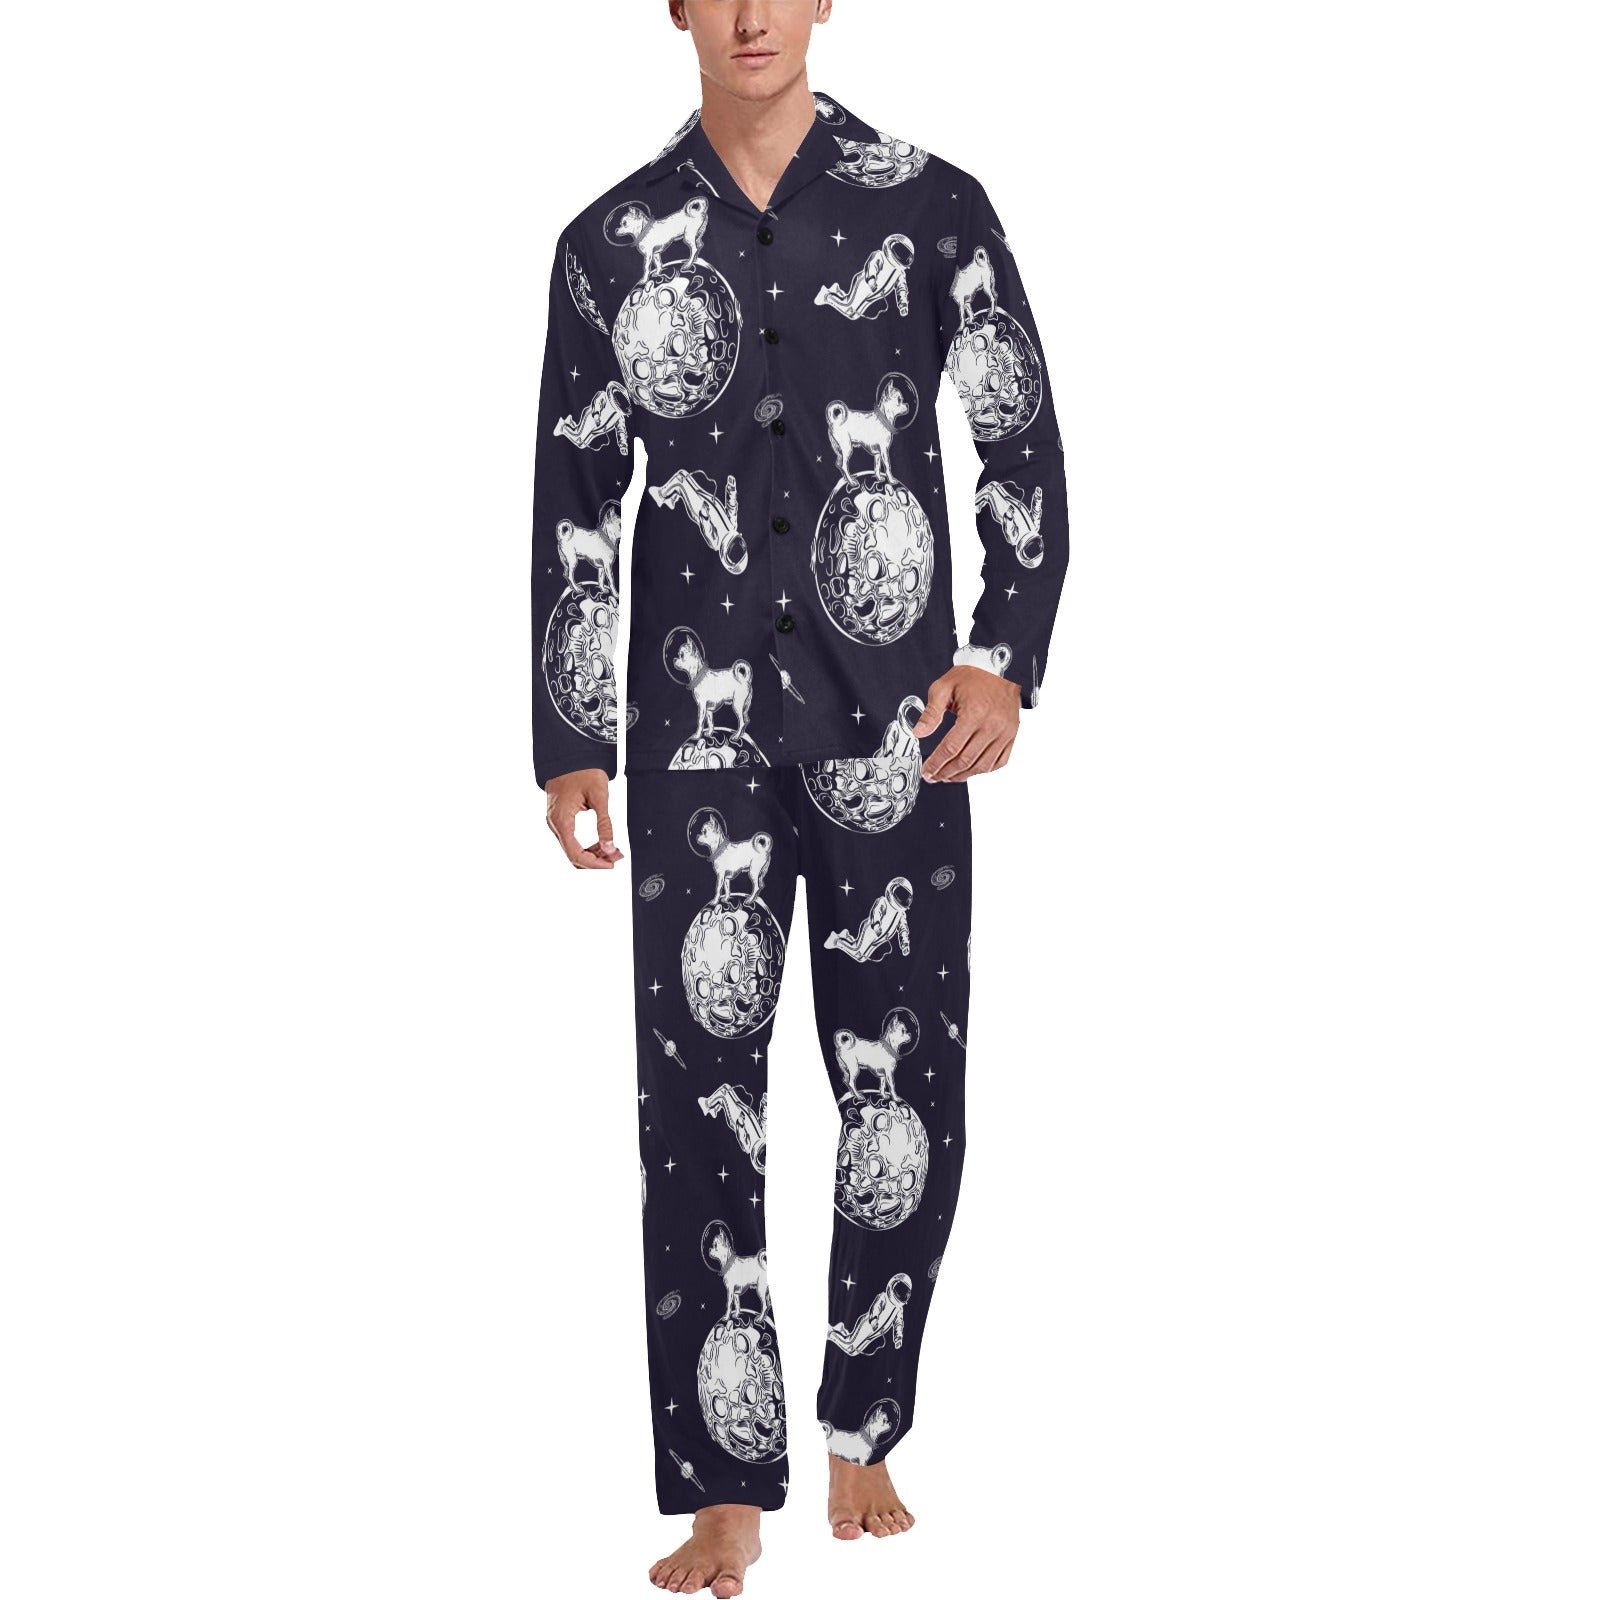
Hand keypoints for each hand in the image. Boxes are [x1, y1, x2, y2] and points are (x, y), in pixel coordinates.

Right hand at [544, 768, 624, 868]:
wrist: (569, 755)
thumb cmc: (583, 770)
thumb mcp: (599, 796)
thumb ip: (604, 823)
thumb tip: (609, 847)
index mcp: (562, 820)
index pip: (575, 854)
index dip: (594, 864)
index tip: (611, 863)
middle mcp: (554, 824)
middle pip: (573, 855)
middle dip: (595, 860)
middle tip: (617, 857)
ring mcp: (555, 822)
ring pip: (571, 849)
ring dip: (592, 854)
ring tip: (613, 851)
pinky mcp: (559, 819)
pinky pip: (570, 839)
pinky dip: (585, 845)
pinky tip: (601, 843)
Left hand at [912, 666, 1020, 780]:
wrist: (1002, 670)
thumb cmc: (973, 677)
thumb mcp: (944, 687)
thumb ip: (931, 712)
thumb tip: (919, 732)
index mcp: (974, 714)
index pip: (951, 748)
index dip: (936, 763)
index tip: (926, 771)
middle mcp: (992, 726)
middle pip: (965, 761)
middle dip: (946, 772)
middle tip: (933, 777)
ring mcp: (1004, 734)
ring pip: (982, 766)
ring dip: (963, 775)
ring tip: (948, 777)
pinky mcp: (1011, 736)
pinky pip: (999, 762)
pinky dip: (983, 770)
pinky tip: (970, 770)